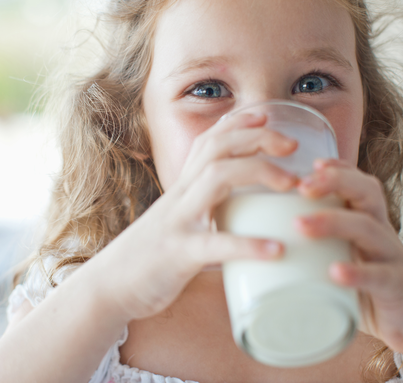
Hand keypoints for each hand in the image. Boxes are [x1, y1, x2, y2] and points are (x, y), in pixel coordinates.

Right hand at [92, 112, 296, 321]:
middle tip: (292, 145)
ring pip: (216, 178)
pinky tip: (276, 250)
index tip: (267, 114)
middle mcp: (180, 197)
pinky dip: (248, 245)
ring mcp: (178, 222)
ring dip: (258, 172)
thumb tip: (247, 221)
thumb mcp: (179, 224)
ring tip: (292, 184)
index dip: (237, 123)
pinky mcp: (178, 254)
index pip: (208, 141)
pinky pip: (215, 244)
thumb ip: (207, 215)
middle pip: (216, 148)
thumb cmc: (150, 259)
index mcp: (182, 190)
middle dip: (256, 138)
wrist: (109, 288)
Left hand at [295, 158, 402, 379]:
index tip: (312, 164)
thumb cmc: (372, 293)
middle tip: (300, 187)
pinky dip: (357, 272)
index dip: (339, 169)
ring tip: (300, 225)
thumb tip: (264, 249)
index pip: (360, 185)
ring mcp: (393, 260)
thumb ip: (317, 251)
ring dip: (333, 222)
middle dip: (335, 182)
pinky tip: (334, 272)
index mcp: (370, 224)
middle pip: (366, 194)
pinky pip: (379, 276)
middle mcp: (383, 234)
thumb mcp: (347, 262)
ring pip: (368, 229)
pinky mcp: (397, 289)